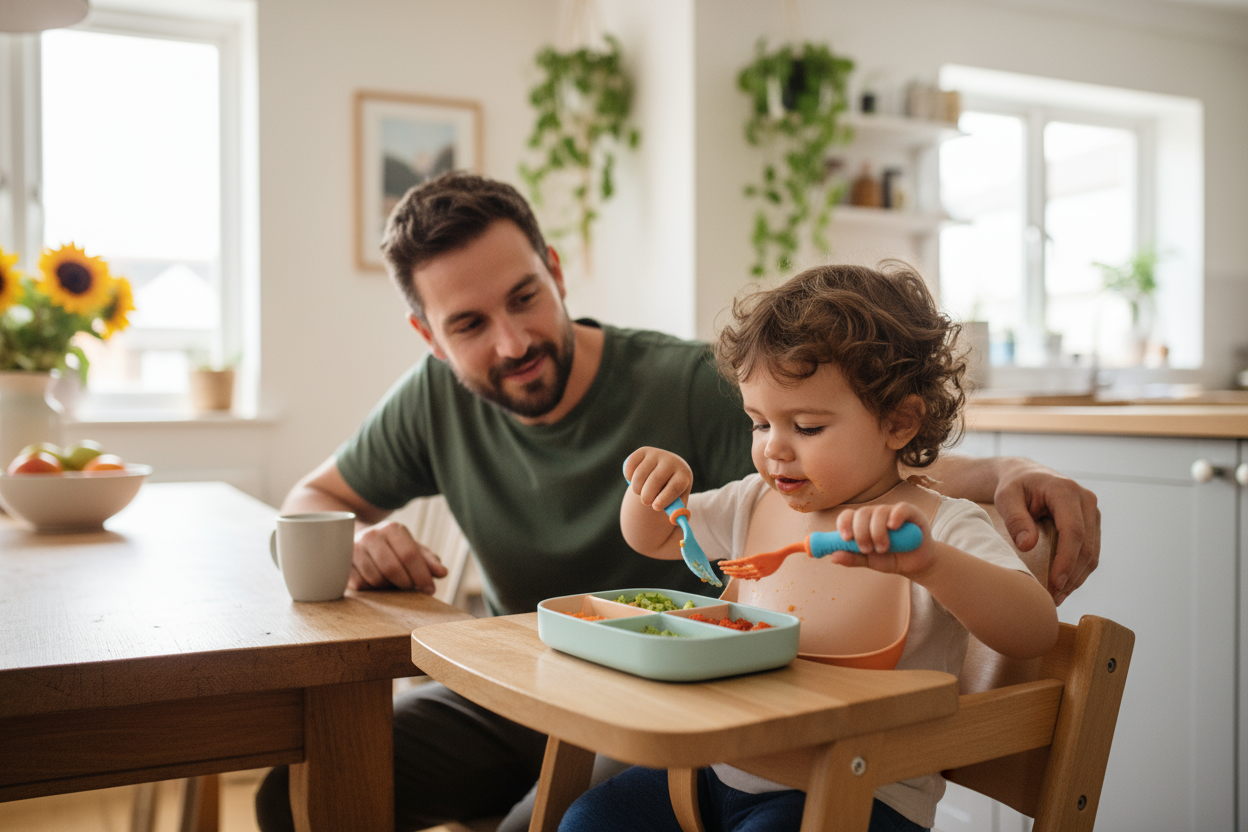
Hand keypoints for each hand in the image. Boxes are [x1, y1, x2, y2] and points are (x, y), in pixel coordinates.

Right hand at [348, 520, 447, 592]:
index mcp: (392, 529)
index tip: (430, 590)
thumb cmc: (392, 549)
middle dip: (405, 583)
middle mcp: (371, 535)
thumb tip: (442, 573)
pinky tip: (376, 581)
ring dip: (388, 587)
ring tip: (392, 581)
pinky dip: (372, 589)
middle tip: (409, 587)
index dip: (421, 576)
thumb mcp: (412, 550)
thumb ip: (428, 561)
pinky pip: (361, 584)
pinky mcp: (342, 563)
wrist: (359, 542)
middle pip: (392, 569)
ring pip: (376, 578)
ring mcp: (354, 549)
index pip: (409, 555)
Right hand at [623, 447, 692, 512]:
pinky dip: (629, 476)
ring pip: (640, 474)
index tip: (656, 507)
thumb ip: (677, 513)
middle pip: (656, 479)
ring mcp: (657, 454)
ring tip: (641, 493)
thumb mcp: (676, 502)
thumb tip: (675, 521)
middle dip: (647, 494)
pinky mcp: (643, 451)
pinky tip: (634, 481)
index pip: (675, 486)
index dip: (665, 498)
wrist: (666, 472)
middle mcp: (671, 461)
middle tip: (645, 502)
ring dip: (637, 488)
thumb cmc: (671, 492)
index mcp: (683, 474)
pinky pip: (631, 465)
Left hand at [832, 503, 934, 578]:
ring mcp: (893, 512)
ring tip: (883, 549)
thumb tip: (832, 556)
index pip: (848, 515)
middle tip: (866, 549)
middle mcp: (876, 515)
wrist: (916, 564)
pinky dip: (895, 517)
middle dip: (861, 532)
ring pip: (879, 512)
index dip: (844, 524)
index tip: (845, 538)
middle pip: (862, 513)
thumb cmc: (891, 559)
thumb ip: (853, 558)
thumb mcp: (870, 562)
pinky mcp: (911, 513)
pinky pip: (900, 508)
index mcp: (862, 523)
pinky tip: (893, 527)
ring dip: (878, 532)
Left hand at [993, 458, 1099, 604]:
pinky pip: (1091, 552)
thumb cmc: (1014, 486)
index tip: (1055, 583)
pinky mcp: (1092, 524)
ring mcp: (1092, 512)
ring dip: (1077, 578)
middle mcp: (1086, 500)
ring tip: (1057, 597)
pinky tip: (1064, 586)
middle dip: (1072, 575)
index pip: (1074, 531)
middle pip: (1087, 546)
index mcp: (1065, 491)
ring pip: (1093, 553)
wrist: (1025, 475)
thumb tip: (1027, 546)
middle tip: (1054, 598)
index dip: (1066, 560)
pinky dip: (1079, 571)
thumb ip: (1015, 518)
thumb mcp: (1006, 497)